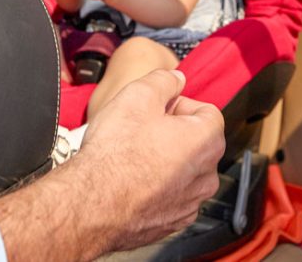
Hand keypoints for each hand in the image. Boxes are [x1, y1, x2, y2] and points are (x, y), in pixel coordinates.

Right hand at [65, 70, 223, 252]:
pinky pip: (172, 196)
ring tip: (134, 157)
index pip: (206, 111)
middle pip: (197, 142)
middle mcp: (206, 174)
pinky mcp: (174, 222)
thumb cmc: (115, 154)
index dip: (178, 104)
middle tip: (141, 130)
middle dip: (174, 132)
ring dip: (166, 161)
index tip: (156, 108)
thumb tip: (175, 79)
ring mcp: (191, 202)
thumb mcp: (137, 95)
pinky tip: (133, 181)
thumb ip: (164, 80)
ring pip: (185, 171)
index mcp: (206, 140)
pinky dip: (158, 187)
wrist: (94, 204)